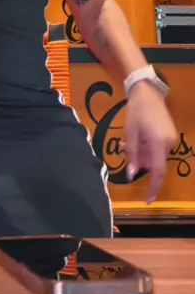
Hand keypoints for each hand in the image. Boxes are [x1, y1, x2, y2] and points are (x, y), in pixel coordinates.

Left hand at [124, 81, 176, 203]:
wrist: (148, 92)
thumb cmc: (137, 111)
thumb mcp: (130, 132)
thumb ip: (132, 154)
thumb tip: (131, 175)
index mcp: (159, 143)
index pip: (158, 172)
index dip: (153, 187)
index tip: (148, 201)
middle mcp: (168, 144)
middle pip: (153, 163)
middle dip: (138, 160)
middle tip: (123, 147)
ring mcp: (171, 139)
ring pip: (154, 156)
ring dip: (141, 153)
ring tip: (128, 140)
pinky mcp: (169, 135)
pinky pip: (157, 149)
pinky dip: (146, 147)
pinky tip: (137, 137)